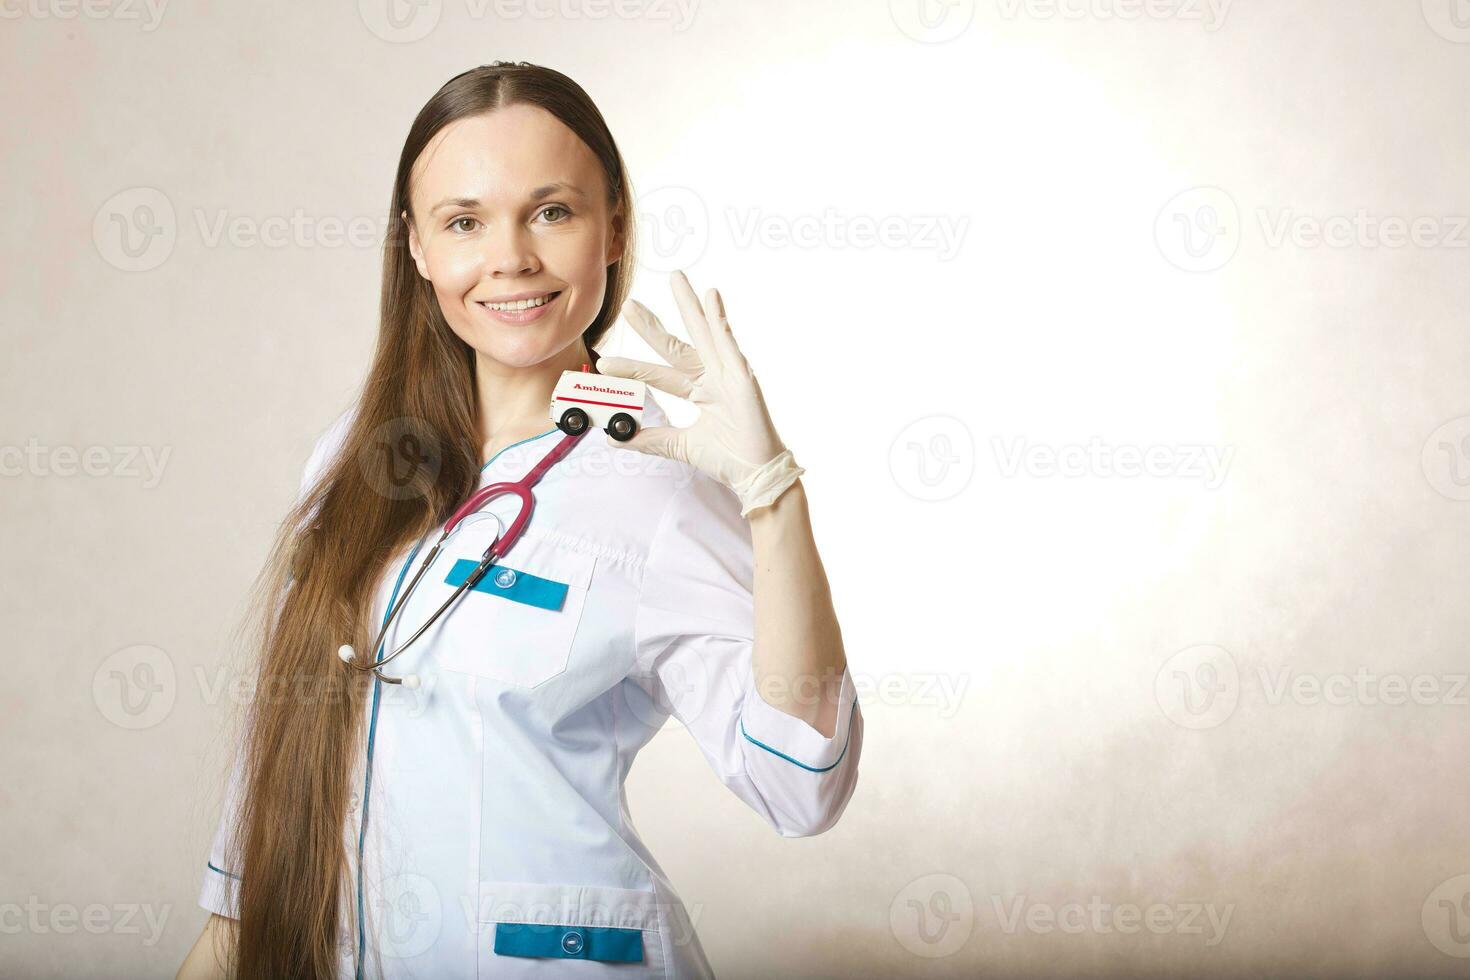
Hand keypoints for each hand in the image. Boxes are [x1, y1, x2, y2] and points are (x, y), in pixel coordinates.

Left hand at [596, 270, 790, 495]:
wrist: (755, 475)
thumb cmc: (728, 458)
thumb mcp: (680, 447)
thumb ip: (650, 439)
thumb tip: (616, 439)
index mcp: (699, 392)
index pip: (659, 374)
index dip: (633, 367)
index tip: (605, 363)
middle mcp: (712, 378)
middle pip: (676, 346)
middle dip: (652, 326)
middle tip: (628, 305)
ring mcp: (728, 374)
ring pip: (703, 334)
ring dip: (689, 305)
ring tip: (674, 278)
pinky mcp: (743, 376)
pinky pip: (729, 343)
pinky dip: (720, 320)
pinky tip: (711, 297)